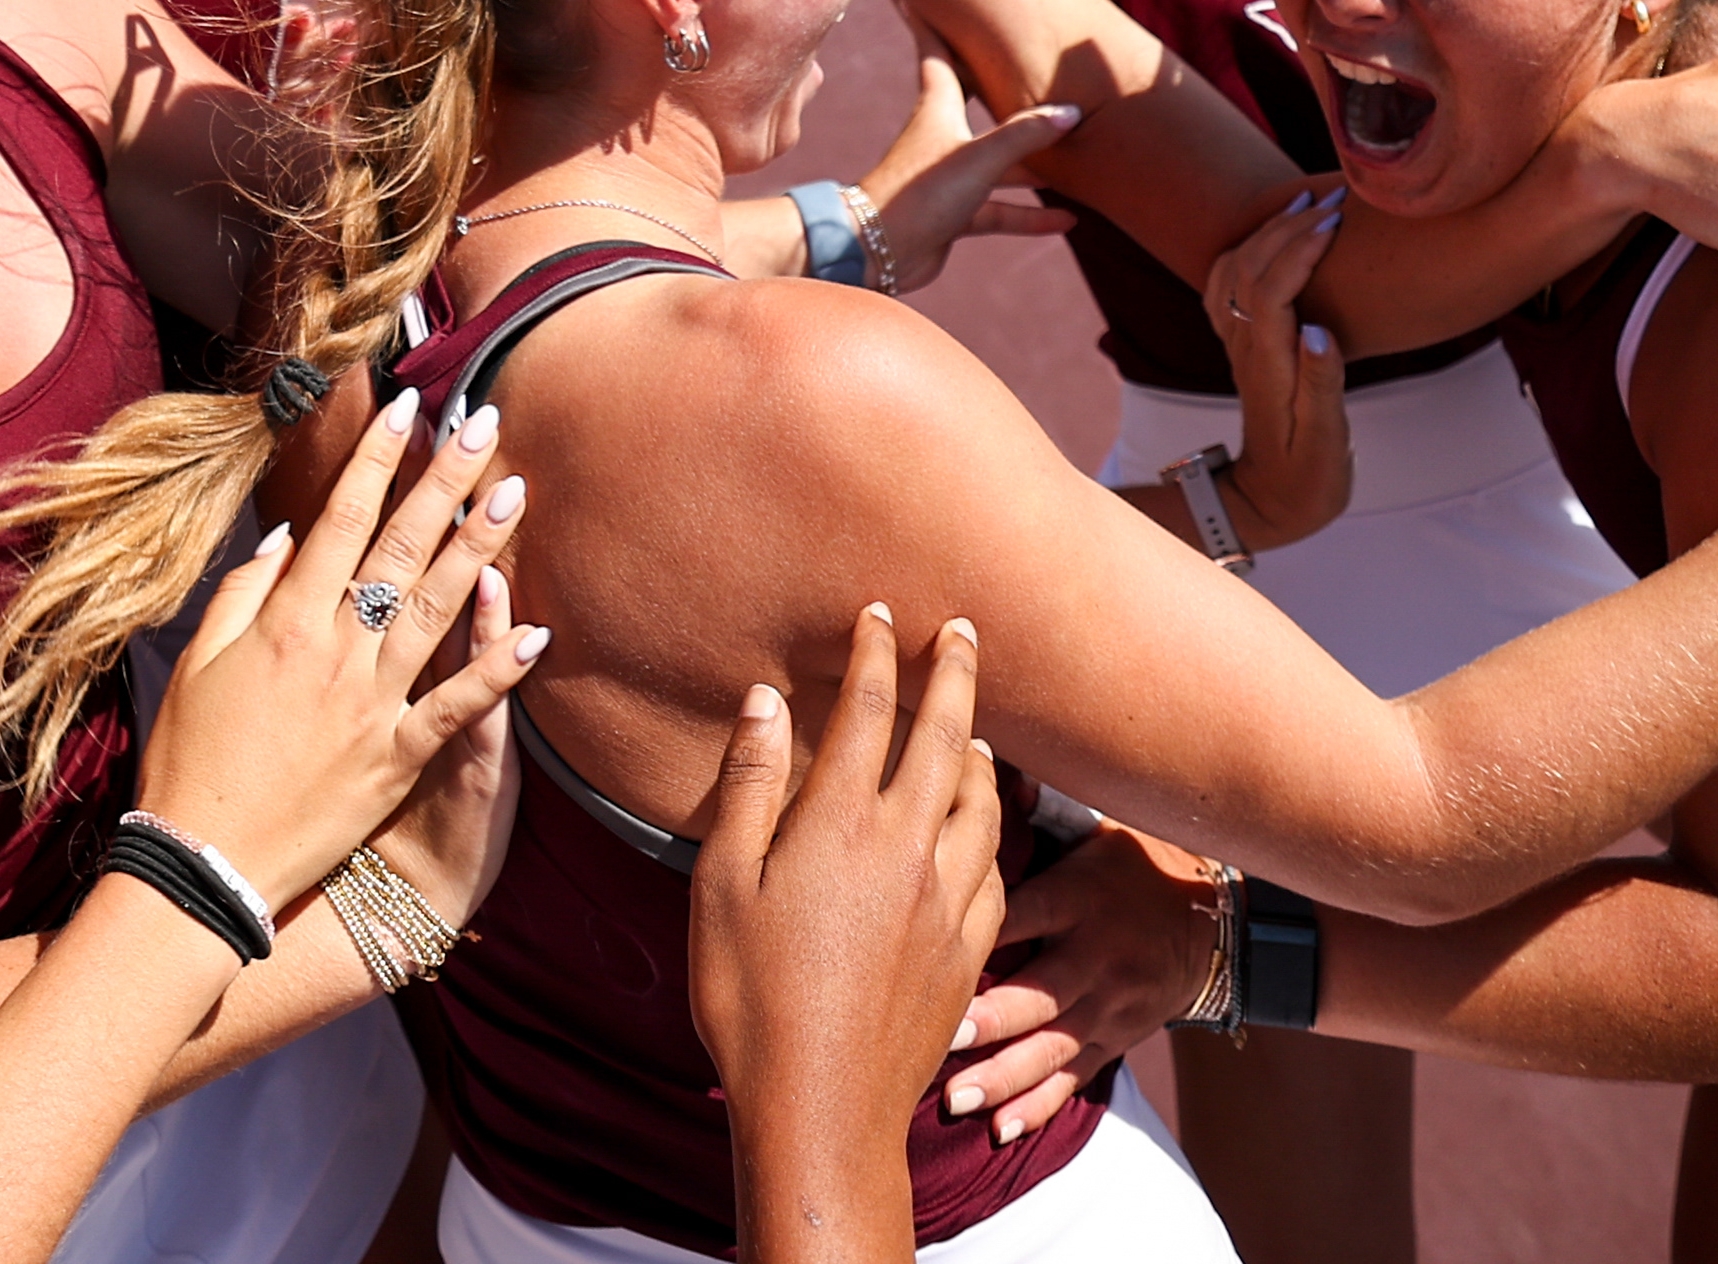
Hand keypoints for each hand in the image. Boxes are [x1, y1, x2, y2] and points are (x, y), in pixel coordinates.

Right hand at [137, 386, 541, 911]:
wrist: (203, 864)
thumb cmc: (189, 760)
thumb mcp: (197, 665)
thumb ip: (242, 593)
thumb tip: (290, 535)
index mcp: (283, 623)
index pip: (341, 520)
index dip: (376, 459)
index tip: (407, 407)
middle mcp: (335, 653)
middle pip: (400, 549)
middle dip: (445, 481)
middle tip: (486, 424)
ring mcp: (370, 706)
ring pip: (437, 611)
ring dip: (480, 549)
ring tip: (515, 493)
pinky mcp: (395, 760)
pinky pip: (456, 709)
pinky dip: (497, 672)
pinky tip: (537, 631)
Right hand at [692, 607, 1005, 1152]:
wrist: (822, 1105)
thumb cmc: (750, 999)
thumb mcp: (721, 885)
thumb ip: (748, 786)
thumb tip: (762, 702)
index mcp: (840, 822)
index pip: (867, 710)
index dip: (875, 652)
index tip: (879, 612)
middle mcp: (907, 846)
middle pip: (945, 736)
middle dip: (954, 673)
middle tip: (963, 629)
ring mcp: (947, 898)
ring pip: (983, 799)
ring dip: (981, 747)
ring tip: (978, 723)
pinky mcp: (968, 947)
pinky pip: (997, 864)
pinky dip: (996, 823)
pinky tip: (986, 823)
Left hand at [851, 39, 1077, 292]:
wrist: (877, 250)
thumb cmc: (919, 193)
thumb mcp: (979, 156)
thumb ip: (1026, 134)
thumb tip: (1072, 112)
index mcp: (937, 109)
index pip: (935, 55)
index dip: (933, 25)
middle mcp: (941, 137)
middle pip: (972, 99)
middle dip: (993, 79)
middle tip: (1016, 56)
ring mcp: (948, 177)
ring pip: (998, 163)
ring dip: (1033, 163)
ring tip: (1076, 156)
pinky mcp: (953, 213)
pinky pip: (1000, 209)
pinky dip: (1030, 215)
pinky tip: (1067, 221)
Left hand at [943, 824, 1221, 1141]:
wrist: (1213, 921)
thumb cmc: (1131, 862)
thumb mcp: (1093, 829)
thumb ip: (1035, 814)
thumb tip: (981, 762)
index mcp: (1082, 896)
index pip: (1025, 912)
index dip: (978, 929)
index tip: (923, 942)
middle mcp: (1097, 956)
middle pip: (1040, 991)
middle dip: (991, 1018)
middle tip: (942, 1036)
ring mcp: (1109, 1006)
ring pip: (1051, 1047)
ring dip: (1002, 1075)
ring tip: (955, 1098)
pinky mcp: (1114, 1040)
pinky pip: (1074, 1078)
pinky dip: (1038, 1106)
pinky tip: (1000, 1130)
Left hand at [1201, 188, 1349, 548]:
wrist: (1269, 505)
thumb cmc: (1307, 478)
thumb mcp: (1325, 440)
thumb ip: (1322, 384)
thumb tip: (1321, 331)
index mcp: (1268, 365)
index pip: (1271, 289)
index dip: (1298, 250)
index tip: (1334, 222)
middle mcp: (1245, 349)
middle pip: (1249, 269)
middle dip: (1288, 226)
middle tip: (1332, 198)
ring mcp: (1239, 348)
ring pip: (1234, 271)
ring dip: (1269, 231)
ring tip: (1307, 203)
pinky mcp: (1243, 352)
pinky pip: (1229, 288)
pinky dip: (1249, 252)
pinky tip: (1275, 240)